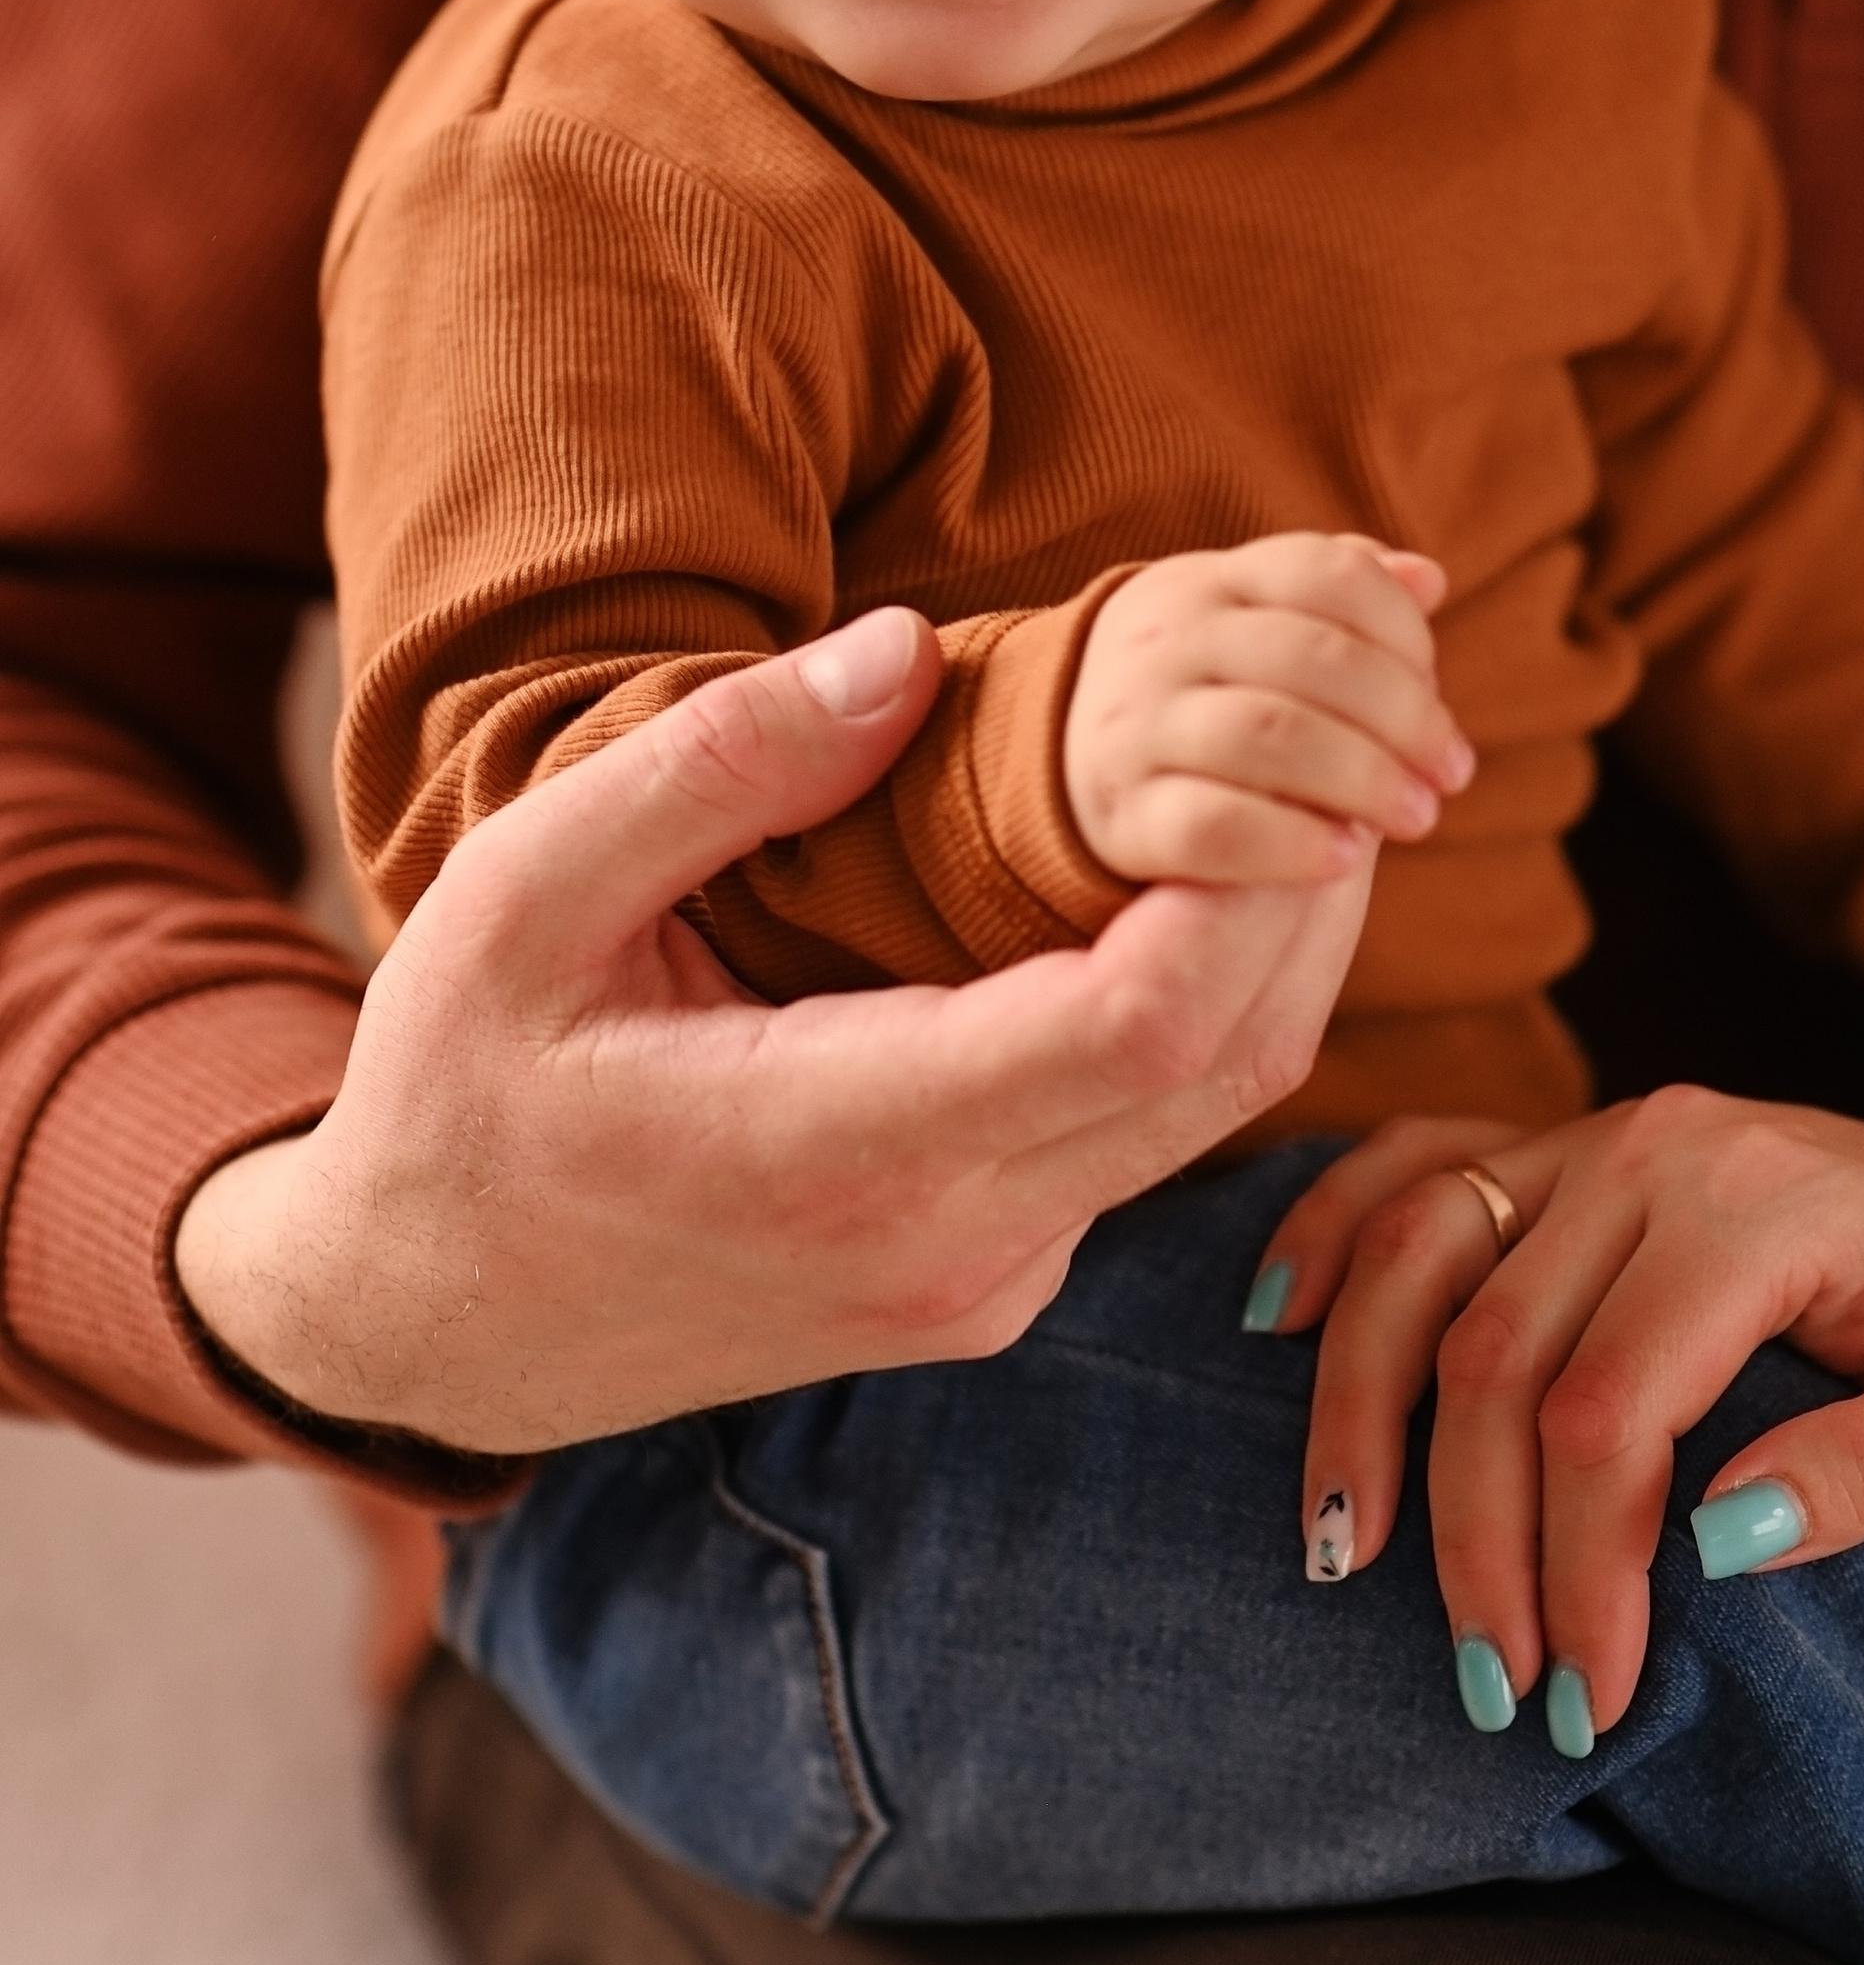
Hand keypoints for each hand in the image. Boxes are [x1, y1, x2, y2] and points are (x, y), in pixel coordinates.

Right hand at [173, 606, 1375, 1453]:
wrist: (423, 1320)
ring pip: (1218, 1104)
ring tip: (1295, 767)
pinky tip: (1186, 876)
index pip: (1146, 1023)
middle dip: (1313, 881)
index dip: (1257, 877)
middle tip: (1339, 718)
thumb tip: (909, 644)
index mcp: (842, 1145)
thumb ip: (718, 765)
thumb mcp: (525, 893)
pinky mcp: (995, 1279)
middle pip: (1231, 1060)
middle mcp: (952, 1242)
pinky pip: (1156, 1131)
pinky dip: (1211, 999)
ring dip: (1283, 939)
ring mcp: (986, 1280)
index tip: (1286, 740)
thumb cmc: (461, 1091)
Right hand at [1063, 533, 1472, 887]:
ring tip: (1417, 816)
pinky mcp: (1122, 817)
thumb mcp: (1252, 622)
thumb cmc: (1198, 689)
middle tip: (1452, 773)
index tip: (1439, 690)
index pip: (1326, 575)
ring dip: (1365, 778)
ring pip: (1268, 735)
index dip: (1402, 632)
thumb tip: (1427, 580)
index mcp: (1210, 582)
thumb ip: (1340, 596)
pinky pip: (1214, 826)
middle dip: (1404, 717)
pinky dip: (1292, 843)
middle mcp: (1166, 642)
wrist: (1057, 762)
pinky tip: (1344, 859)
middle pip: (1311, 658)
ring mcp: (1136, 726)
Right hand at [1247, 1087, 1863, 1738]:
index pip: (1606, 1408)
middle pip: (1492, 1350)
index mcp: (1760, 1203)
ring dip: (1359, 1405)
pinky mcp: (1565, 1143)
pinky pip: (1413, 1166)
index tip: (1584, 1697)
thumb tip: (1718, 1542)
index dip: (1575, 1566)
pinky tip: (1277, 1324)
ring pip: (1420, 1253)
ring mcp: (1598, 1128)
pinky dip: (1330, 1234)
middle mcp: (1655, 1142)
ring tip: (1344, 1553)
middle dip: (1471, 1536)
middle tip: (1491, 1684)